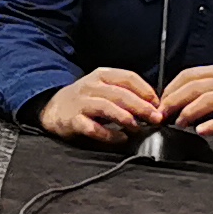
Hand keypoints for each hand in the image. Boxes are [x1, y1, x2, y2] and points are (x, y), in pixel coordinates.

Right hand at [39, 68, 163, 145]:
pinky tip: (120, 138)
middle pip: (120, 94)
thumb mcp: (105, 88)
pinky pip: (92, 127)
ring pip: (106, 107)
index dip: (145, 90)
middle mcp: (91, 86)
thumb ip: (126, 93)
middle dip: (141, 106)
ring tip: (137, 126)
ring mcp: (81, 103)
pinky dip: (108, 134)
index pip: (128, 77)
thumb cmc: (86, 100)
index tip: (158, 103)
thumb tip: (153, 106)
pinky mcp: (73, 120)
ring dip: (124, 117)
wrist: (54, 108)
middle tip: (155, 118)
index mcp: (102, 75)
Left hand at [157, 64, 212, 136]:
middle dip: (173, 101)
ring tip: (179, 123)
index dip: (170, 89)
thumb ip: (202, 94)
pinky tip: (201, 131)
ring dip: (189, 112)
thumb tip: (174, 106)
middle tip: (162, 115)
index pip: (187, 75)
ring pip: (207, 100)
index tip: (159, 104)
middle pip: (193, 87)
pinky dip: (212, 125)